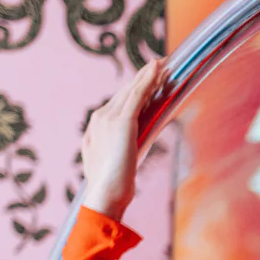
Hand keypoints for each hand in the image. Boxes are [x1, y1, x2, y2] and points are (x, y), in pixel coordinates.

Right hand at [81, 58, 165, 220]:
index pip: (119, 102)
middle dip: (143, 77)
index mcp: (96, 126)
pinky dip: (148, 80)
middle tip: (159, 64)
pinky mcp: (122, 121)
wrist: (106, 195)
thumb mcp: (115, 163)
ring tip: (162, 64)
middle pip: (126, 91)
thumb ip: (119, 148)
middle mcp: (100, 117)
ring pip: (132, 90)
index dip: (135, 89)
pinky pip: (138, 95)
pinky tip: (157, 69)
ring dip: (148, 75)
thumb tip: (130, 145)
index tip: (148, 80)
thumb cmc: (112, 187)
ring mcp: (109, 117)